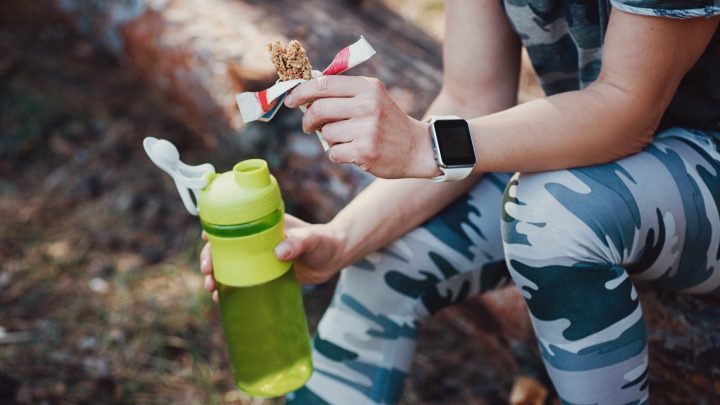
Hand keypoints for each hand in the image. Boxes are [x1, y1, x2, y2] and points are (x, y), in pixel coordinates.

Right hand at [199, 214, 348, 298]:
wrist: (334, 258)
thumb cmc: (323, 241)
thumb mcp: (312, 239)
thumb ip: (298, 242)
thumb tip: (280, 251)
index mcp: (262, 226)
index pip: (232, 224)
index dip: (216, 231)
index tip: (207, 240)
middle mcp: (255, 241)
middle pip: (224, 248)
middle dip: (210, 259)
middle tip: (208, 273)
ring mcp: (258, 259)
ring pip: (229, 266)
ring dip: (216, 276)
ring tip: (212, 290)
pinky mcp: (264, 275)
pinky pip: (241, 282)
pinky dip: (229, 290)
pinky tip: (221, 300)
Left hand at [284, 75, 439, 178]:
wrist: (415, 147)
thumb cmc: (386, 122)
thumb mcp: (371, 97)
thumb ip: (342, 91)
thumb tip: (304, 88)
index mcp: (367, 87)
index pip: (323, 84)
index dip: (301, 92)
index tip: (291, 100)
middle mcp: (367, 105)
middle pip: (319, 108)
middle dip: (308, 119)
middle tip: (309, 126)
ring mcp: (367, 129)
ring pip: (326, 133)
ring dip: (330, 139)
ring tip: (347, 139)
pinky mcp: (365, 151)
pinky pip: (333, 152)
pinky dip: (338, 154)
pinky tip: (354, 152)